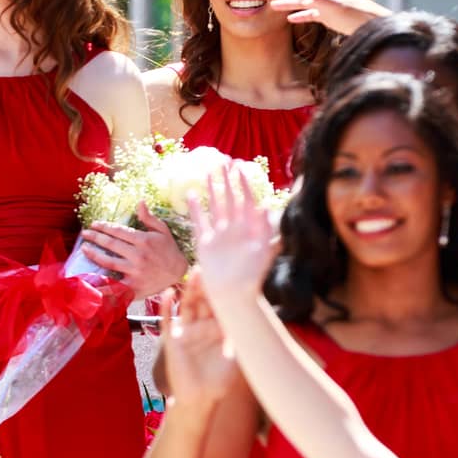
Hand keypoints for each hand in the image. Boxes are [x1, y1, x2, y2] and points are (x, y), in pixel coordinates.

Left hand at [79, 202, 188, 295]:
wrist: (179, 275)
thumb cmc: (169, 250)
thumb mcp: (162, 231)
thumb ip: (149, 217)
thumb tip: (139, 201)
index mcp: (143, 240)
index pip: (118, 231)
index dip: (103, 226)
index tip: (93, 224)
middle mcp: (138, 255)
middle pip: (110, 244)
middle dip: (95, 237)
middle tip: (85, 233)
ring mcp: (135, 271)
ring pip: (108, 261)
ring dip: (94, 254)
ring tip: (84, 248)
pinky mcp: (134, 286)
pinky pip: (115, 284)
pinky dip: (102, 283)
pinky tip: (90, 279)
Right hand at [162, 273, 237, 410]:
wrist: (201, 399)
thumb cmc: (219, 380)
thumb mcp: (234, 355)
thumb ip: (238, 336)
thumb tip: (253, 315)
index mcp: (217, 329)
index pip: (220, 304)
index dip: (223, 290)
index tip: (230, 272)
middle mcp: (201, 326)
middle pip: (204, 301)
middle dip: (207, 285)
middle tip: (212, 267)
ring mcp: (185, 331)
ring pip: (187, 306)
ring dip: (190, 290)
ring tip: (195, 274)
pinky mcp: (171, 339)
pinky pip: (166, 320)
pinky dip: (166, 306)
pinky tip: (168, 293)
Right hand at [188, 165, 278, 305]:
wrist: (234, 294)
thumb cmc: (251, 276)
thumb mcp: (262, 252)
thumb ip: (265, 230)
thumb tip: (266, 208)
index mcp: (249, 229)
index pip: (247, 201)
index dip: (244, 185)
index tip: (239, 169)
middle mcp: (234, 228)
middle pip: (231, 199)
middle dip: (228, 182)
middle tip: (223, 164)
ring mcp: (219, 234)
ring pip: (215, 206)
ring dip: (212, 191)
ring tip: (208, 174)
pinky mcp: (205, 242)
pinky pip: (199, 221)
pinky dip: (195, 208)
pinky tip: (191, 195)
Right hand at [262, 0, 387, 34]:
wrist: (375, 27)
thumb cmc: (359, 16)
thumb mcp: (339, 6)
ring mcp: (327, 6)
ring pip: (303, 3)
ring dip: (289, 4)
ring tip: (273, 6)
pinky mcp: (330, 17)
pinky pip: (311, 15)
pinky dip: (300, 16)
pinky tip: (291, 19)